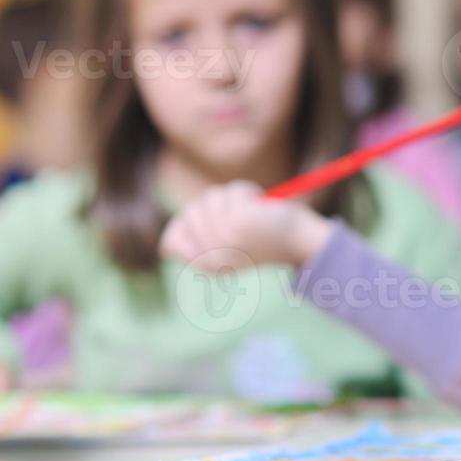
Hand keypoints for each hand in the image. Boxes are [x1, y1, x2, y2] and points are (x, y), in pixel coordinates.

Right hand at [160, 181, 333, 271]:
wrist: (297, 241)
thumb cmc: (259, 239)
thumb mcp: (220, 245)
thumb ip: (192, 242)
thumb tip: (164, 247)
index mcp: (207, 267)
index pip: (172, 238)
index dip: (189, 222)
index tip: (214, 221)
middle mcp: (212, 258)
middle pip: (190, 211)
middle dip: (214, 206)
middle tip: (238, 217)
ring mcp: (224, 240)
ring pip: (209, 198)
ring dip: (231, 198)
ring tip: (248, 212)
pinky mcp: (239, 223)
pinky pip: (230, 193)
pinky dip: (245, 193)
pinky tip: (258, 207)